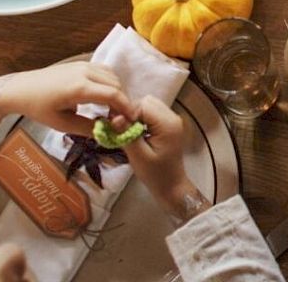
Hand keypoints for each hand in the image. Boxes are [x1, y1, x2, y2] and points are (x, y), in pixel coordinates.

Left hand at [0, 62, 134, 133]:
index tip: (132, 121)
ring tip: (112, 109)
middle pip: (117, 85)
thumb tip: (108, 133)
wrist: (21, 89)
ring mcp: (83, 65)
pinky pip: (104, 71)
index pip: (114, 95)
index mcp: (80, 88)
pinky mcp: (81, 64)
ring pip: (113, 76)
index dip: (127, 108)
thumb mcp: (62, 124)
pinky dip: (110, 83)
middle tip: (119, 119)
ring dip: (117, 92)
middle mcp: (85, 72)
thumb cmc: (39, 108)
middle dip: (123, 102)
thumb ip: (88, 128)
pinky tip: (103, 96)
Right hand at [117, 96, 205, 220]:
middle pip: (146, 101)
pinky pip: (151, 112)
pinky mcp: (168, 124)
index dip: (126, 113)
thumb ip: (127, 135)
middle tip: (120, 128)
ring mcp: (171, 119)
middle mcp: (172, 117)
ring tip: (127, 131)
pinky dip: (141, 118)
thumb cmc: (155, 174)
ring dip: (135, 115)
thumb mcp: (139, 156)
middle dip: (130, 112)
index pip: (142, 105)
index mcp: (168, 124)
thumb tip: (114, 117)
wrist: (172, 186)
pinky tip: (136, 132)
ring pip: (148, 105)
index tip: (115, 126)